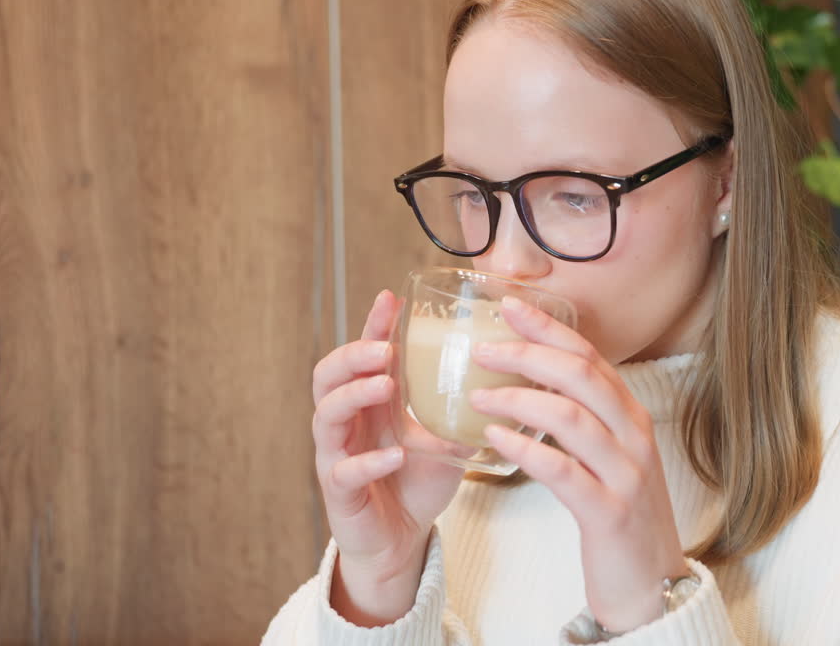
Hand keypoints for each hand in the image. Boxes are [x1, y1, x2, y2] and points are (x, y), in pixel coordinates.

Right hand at [312, 290, 464, 625]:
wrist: (400, 540)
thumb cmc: (416, 481)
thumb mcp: (443, 438)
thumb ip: (462, 411)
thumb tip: (512, 379)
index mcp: (371, 401)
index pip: (363, 354)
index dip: (372, 325)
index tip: (391, 298)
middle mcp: (348, 421)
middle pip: (328, 375)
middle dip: (352, 355)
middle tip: (383, 347)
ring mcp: (338, 454)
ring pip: (327, 415)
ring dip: (354, 395)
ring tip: (385, 383)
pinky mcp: (339, 492)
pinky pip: (344, 471)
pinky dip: (367, 461)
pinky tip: (394, 455)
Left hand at [469, 297, 688, 633]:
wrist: (652, 585)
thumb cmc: (617, 513)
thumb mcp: (607, 455)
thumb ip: (579, 417)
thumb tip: (526, 380)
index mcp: (630, 414)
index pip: (588, 355)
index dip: (548, 327)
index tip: (508, 304)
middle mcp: (633, 435)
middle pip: (580, 375)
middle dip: (527, 353)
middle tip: (480, 348)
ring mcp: (625, 473)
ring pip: (570, 418)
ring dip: (517, 400)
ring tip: (477, 396)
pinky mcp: (608, 512)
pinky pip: (563, 471)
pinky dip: (525, 450)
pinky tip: (493, 439)